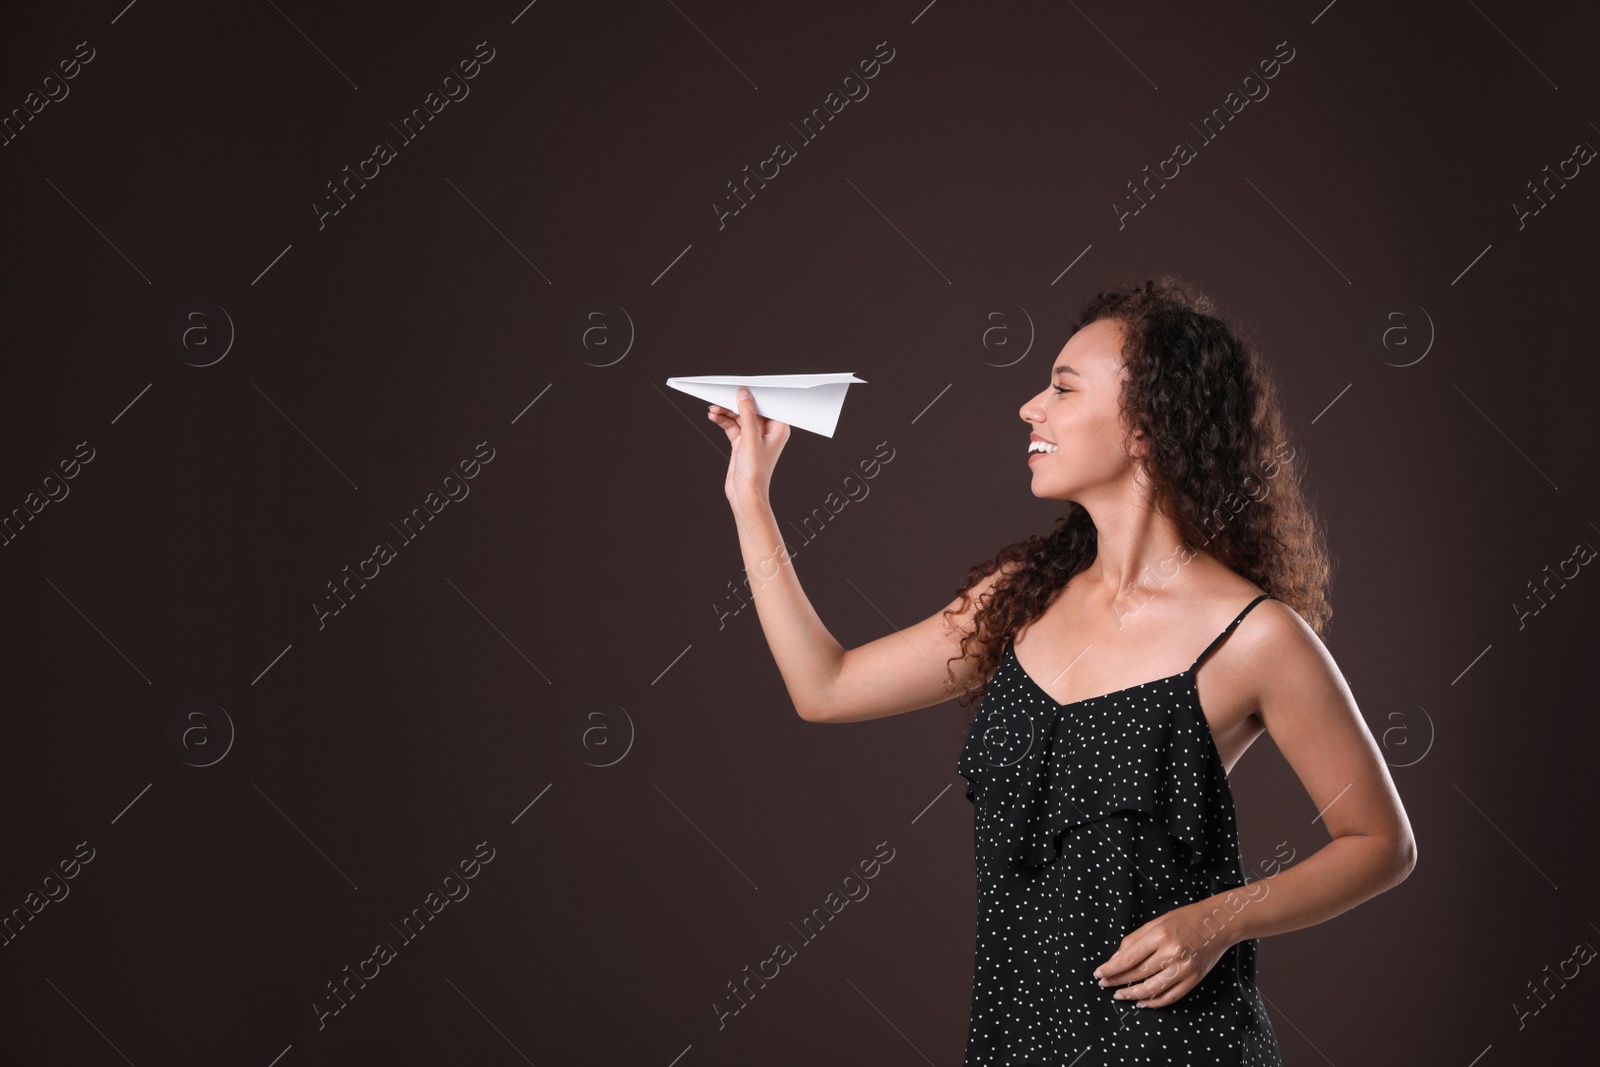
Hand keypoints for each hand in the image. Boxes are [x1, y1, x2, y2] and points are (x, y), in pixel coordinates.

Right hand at [707, 386, 789, 511]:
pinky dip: (723, 421)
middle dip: (734, 403)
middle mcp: (767, 431)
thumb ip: (747, 414)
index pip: (767, 404)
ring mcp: (753, 437)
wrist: (744, 495)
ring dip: (726, 412)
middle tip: (721, 396)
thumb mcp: (750, 439)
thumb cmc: (755, 473)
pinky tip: (713, 417)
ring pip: (738, 416)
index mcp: (778, 429)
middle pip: (750, 408)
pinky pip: (732, 426)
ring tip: (713, 408)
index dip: (754, 394)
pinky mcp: (741, 442)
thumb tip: (744, 394)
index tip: (741, 387)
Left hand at [1093, 902, 1231, 1008]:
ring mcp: (1184, 969)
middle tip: (1104, 984)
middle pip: (1138, 974)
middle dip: (1117, 981)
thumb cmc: (1185, 919)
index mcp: (1160, 935)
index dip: (1111, 968)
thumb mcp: (1157, 922)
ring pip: (1152, 989)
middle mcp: (1172, 953)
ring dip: (1132, 995)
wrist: (1218, 924)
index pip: (1129, 958)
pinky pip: (1170, 997)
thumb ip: (1135, 939)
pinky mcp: (1194, 980)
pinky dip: (1154, 1002)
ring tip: (1119, 995)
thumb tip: (1116, 958)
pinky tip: (1142, 1002)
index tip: (1099, 973)